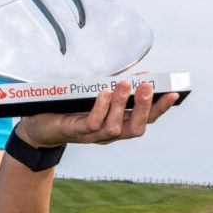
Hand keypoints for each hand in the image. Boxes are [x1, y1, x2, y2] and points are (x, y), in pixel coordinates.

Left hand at [16, 80, 178, 147]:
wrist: (39, 124)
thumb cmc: (71, 108)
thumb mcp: (97, 96)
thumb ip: (118, 89)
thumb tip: (143, 76)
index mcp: (119, 125)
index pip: (145, 120)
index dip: (160, 109)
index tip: (173, 92)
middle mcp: (110, 135)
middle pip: (135, 128)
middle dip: (143, 107)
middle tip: (147, 87)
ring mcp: (93, 136)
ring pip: (115, 127)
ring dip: (121, 105)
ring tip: (125, 84)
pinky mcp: (76, 132)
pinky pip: (92, 123)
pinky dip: (100, 108)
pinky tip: (104, 93)